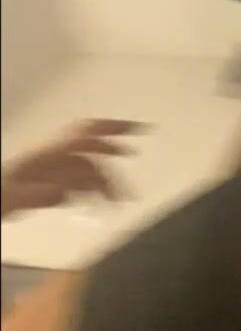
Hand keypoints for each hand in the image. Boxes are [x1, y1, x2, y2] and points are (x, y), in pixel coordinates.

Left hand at [1, 119, 144, 219]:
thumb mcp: (10, 197)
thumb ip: (35, 194)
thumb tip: (62, 193)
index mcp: (46, 154)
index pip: (85, 133)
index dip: (112, 128)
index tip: (138, 128)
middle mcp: (52, 157)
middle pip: (91, 150)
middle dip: (115, 155)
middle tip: (134, 168)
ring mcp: (50, 171)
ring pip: (86, 168)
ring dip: (105, 181)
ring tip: (118, 199)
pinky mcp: (47, 185)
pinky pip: (76, 182)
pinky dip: (91, 190)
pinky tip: (96, 202)